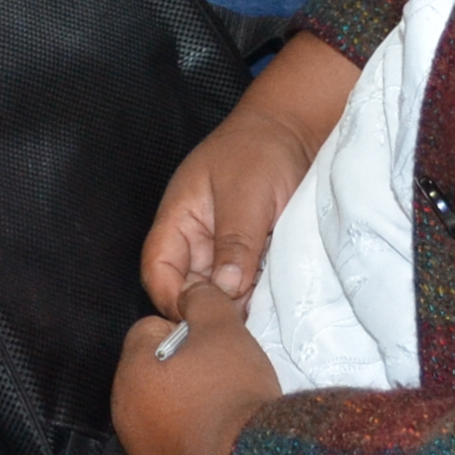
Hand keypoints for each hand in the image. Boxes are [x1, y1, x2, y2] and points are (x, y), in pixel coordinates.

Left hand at [113, 281, 279, 454]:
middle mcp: (124, 411)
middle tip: (221, 377)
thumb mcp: (223, 329)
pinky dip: (193, 441)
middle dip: (183, 370)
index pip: (149, 330)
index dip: (184, 331)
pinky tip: (221, 442)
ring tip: (224, 411)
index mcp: (131, 369)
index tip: (212, 346)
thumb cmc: (230, 396)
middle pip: (153, 372)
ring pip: (163, 410)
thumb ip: (202, 300)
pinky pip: (175, 447)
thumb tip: (192, 293)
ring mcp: (140, 450)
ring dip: (187, 406)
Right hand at [139, 32, 353, 312]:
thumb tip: (225, 290)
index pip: (158, 270)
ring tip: (260, 318)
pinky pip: (247, 289)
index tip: (201, 318)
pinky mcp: (252, 259)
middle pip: (188, 289)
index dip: (171, 299)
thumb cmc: (261, 151)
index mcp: (178, 220)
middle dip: (209, 309)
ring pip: (220, 294)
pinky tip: (273, 307)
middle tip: (240, 323)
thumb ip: (234, 242)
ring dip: (236, 308)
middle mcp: (196, 242)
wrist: (296, 132)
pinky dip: (256, 300)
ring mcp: (225, 252)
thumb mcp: (246, 195)